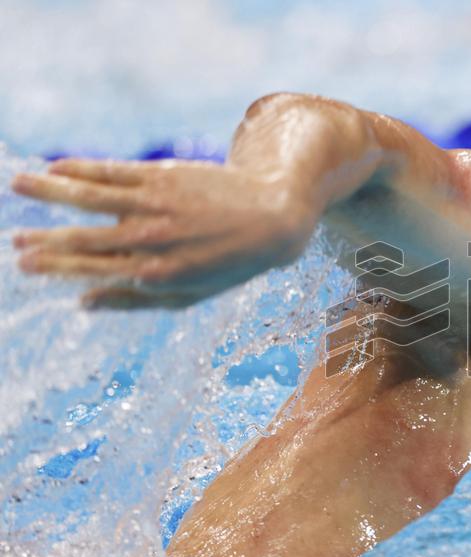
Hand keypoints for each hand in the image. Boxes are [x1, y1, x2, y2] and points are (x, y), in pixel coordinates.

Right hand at [11, 158, 316, 308]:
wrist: (273, 218)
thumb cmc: (229, 262)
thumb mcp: (188, 294)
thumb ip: (134, 299)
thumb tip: (81, 303)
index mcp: (157, 274)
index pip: (93, 270)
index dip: (56, 266)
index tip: (24, 264)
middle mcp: (153, 239)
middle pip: (85, 238)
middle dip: (46, 241)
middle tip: (15, 242)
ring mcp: (157, 204)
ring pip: (92, 196)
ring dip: (51, 190)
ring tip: (19, 184)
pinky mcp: (164, 175)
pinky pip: (114, 170)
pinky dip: (83, 168)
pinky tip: (57, 167)